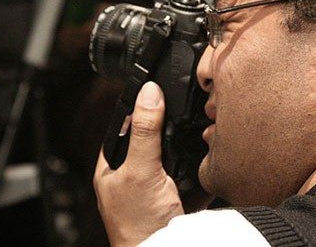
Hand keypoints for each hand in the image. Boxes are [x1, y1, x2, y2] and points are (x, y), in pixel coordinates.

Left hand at [94, 82, 183, 246]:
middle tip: (183, 112)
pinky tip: (203, 157)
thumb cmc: (139, 225)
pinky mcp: (175, 195)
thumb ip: (145, 133)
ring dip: (185, 144)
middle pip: (152, 137)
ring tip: (195, 134)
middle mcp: (131, 174)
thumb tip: (148, 93)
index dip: (141, 106)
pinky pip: (188, 170)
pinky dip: (197, 163)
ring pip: (172, 152)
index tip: (159, 89)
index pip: (125, 124)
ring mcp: (154, 185)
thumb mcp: (141, 170)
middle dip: (168, 127)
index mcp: (112, 166)